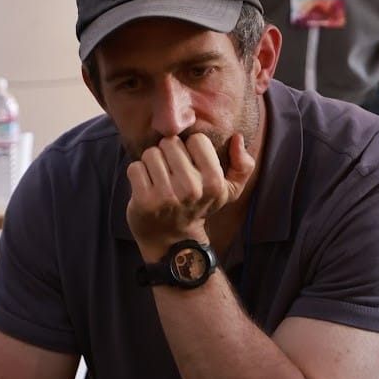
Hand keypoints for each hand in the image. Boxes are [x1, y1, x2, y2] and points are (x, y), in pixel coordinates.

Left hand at [126, 132, 256, 258]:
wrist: (173, 241)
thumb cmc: (198, 208)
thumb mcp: (227, 192)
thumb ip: (243, 166)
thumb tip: (237, 138)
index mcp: (214, 183)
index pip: (196, 140)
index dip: (190, 150)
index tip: (189, 167)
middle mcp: (192, 189)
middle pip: (171, 143)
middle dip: (168, 155)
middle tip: (171, 175)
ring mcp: (167, 196)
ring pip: (151, 153)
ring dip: (151, 164)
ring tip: (158, 181)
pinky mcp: (144, 201)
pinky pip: (135, 167)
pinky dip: (137, 175)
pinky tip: (145, 188)